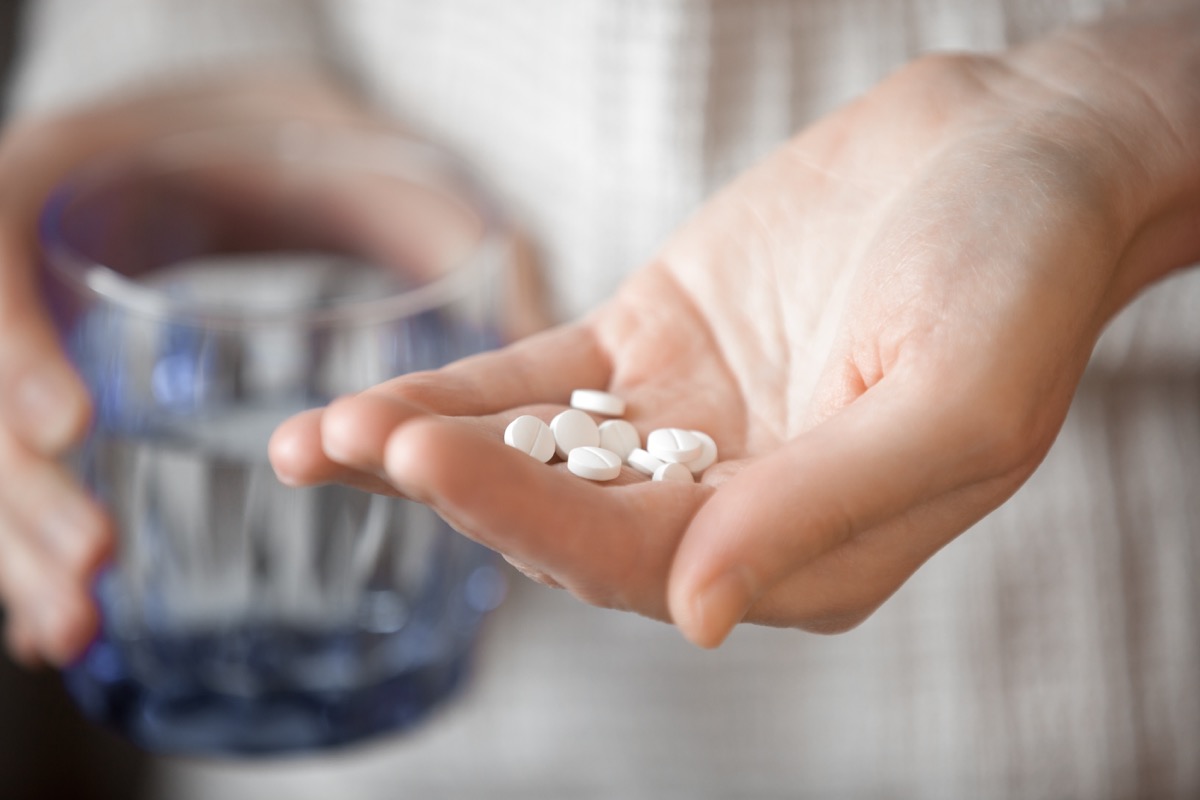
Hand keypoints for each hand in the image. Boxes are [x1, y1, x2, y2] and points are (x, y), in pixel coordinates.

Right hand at [0, 70, 386, 665]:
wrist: (213, 130)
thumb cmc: (291, 133)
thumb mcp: (349, 150)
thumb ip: (422, 217)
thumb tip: (532, 305)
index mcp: (57, 177)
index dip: (20, 347)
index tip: (73, 426)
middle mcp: (22, 257)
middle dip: (28, 487)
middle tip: (87, 574)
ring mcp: (24, 326)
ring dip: (28, 542)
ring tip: (68, 627)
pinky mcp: (42, 382)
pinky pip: (19, 468)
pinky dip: (33, 540)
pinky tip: (61, 620)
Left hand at [271, 11, 1199, 646]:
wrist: (1015, 154)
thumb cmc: (1017, 277)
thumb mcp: (951, 404)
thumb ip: (821, 512)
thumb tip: (696, 617)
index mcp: (809, 551)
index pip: (652, 564)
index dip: (538, 523)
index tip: (433, 465)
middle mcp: (735, 505)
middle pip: (573, 520)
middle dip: (461, 490)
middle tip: (359, 445)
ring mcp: (685, 426)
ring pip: (538, 459)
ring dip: (432, 453)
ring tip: (319, 443)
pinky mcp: (652, 349)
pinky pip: (540, 386)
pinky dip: (462, 394)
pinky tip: (376, 407)